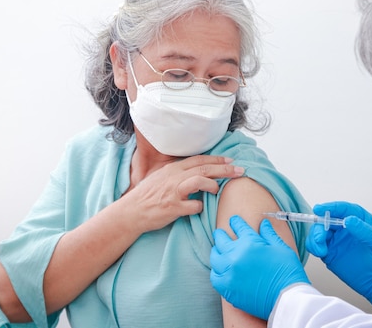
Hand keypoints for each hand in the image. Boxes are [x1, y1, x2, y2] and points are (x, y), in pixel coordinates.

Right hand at [123, 155, 243, 232]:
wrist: (131, 212)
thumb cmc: (147, 196)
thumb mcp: (161, 178)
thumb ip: (178, 173)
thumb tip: (197, 171)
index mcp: (173, 169)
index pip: (199, 160)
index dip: (217, 159)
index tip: (231, 160)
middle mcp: (174, 178)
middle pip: (204, 168)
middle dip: (224, 169)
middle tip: (240, 170)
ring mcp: (173, 192)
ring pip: (199, 181)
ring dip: (213, 184)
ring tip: (218, 189)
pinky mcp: (173, 208)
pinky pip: (193, 206)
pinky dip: (199, 207)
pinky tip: (200, 208)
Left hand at [210, 215, 308, 319]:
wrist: (287, 299)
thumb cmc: (287, 273)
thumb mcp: (281, 248)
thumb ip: (269, 234)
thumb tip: (263, 223)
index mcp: (249, 243)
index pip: (237, 226)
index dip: (235, 222)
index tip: (234, 221)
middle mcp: (235, 256)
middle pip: (221, 239)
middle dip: (221, 234)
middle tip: (221, 233)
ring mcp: (229, 272)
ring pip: (215, 257)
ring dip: (217, 251)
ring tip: (220, 250)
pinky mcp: (227, 289)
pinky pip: (214, 276)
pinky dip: (216, 270)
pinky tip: (221, 269)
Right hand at [306, 202, 371, 314]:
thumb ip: (364, 230)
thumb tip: (348, 219)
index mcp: (358, 219)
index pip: (342, 209)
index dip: (329, 207)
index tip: (319, 209)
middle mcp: (344, 227)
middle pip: (325, 219)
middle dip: (319, 226)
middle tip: (320, 239)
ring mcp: (335, 240)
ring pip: (317, 231)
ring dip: (314, 238)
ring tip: (321, 251)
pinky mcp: (329, 252)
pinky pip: (315, 245)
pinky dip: (313, 247)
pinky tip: (321, 253)